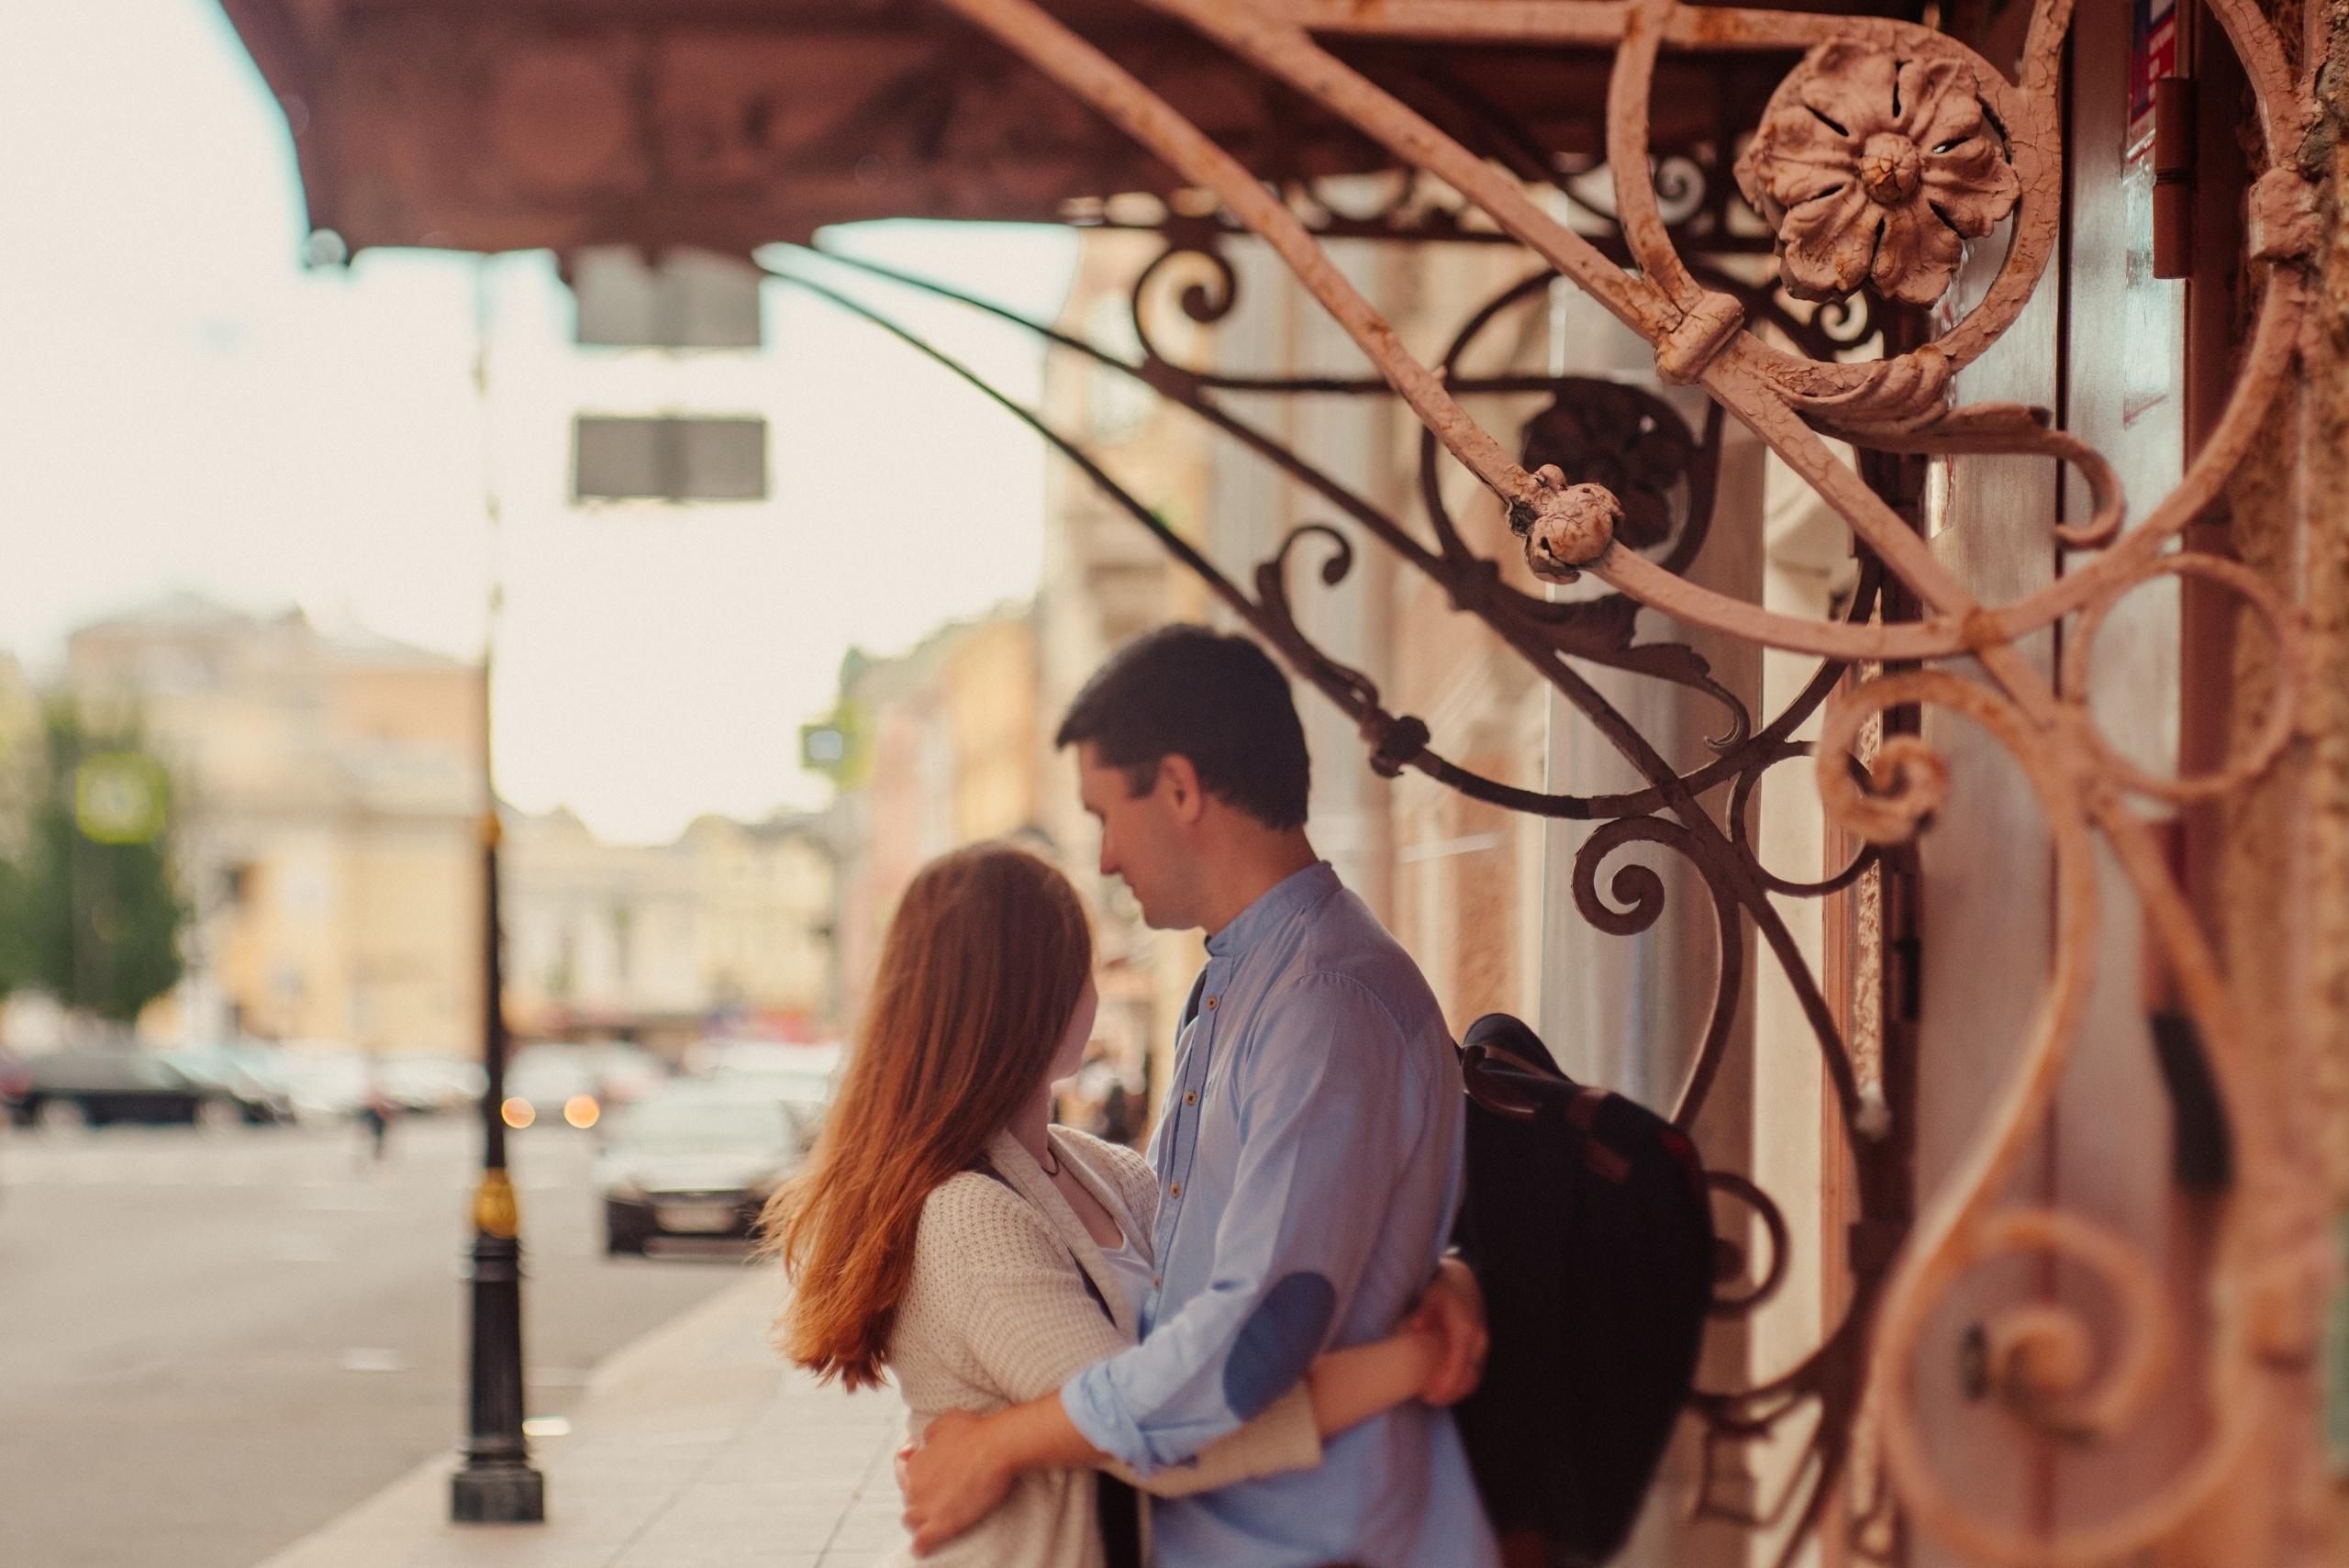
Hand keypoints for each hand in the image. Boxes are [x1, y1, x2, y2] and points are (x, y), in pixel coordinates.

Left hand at [899, 1409, 1012, 1555]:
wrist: (997, 1448)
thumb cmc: (975, 1431)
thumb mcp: (944, 1422)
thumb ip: (929, 1435)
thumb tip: (922, 1443)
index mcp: (914, 1464)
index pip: (902, 1470)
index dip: (912, 1470)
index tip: (928, 1472)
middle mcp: (914, 1487)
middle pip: (909, 1497)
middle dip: (920, 1496)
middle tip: (940, 1493)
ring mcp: (926, 1508)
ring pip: (911, 1520)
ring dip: (919, 1520)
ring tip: (934, 1519)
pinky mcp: (942, 1525)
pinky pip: (922, 1542)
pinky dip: (921, 1545)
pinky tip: (924, 1547)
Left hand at [1406, 1256, 1487, 1405]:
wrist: (1463, 1280)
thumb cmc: (1443, 1288)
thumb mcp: (1430, 1297)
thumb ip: (1423, 1315)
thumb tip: (1414, 1329)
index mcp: (1465, 1329)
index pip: (1458, 1364)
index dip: (1445, 1383)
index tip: (1430, 1395)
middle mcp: (1478, 1340)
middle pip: (1468, 1377)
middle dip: (1449, 1392)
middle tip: (1426, 1399)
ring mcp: (1482, 1345)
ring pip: (1473, 1378)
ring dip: (1456, 1391)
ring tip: (1433, 1397)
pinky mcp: (1481, 1348)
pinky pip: (1474, 1373)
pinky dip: (1461, 1384)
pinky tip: (1443, 1388)